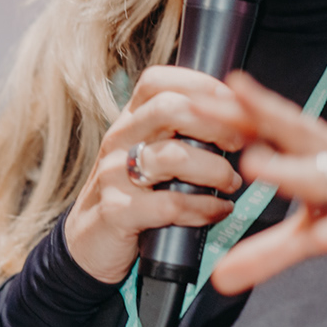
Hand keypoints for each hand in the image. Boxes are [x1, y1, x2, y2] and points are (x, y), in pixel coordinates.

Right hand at [64, 66, 249, 284]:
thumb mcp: (146, 155)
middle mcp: (118, 140)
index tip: (234, 104)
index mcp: (128, 121)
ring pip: (172, 157)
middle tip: (239, 142)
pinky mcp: (116, 212)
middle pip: (169, 109)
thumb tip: (234, 120)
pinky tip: (219, 211)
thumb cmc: (131, 196)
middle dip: (215, 123)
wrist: (87, 244)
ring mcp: (113, 175)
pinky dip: (204, 208)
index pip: (157, 82)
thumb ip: (177, 135)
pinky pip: (169, 205)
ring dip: (214, 170)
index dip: (200, 85)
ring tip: (231, 182)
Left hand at [209, 71, 326, 294]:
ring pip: (320, 173)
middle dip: (244, 116)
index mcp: (313, 152)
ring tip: (253, 166)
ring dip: (288, 169)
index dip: (222, 112)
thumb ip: (270, 252)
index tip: (179, 95)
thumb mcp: (318, 230)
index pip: (262, 126)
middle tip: (205, 104)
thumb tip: (220, 279)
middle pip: (284, 130)